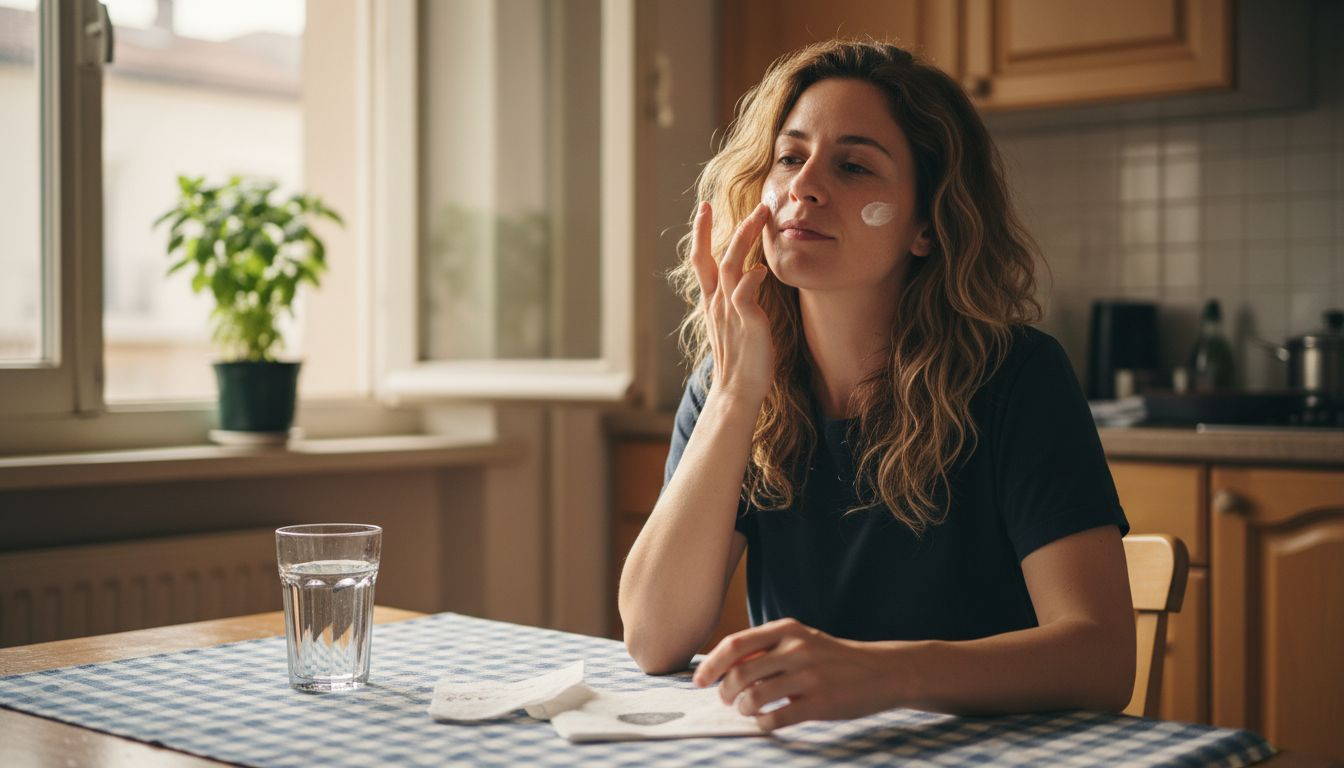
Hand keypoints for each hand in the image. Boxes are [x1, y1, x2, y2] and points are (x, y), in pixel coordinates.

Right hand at [689, 201, 774, 406]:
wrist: (737, 390)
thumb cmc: (741, 358)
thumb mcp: (734, 322)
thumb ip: (737, 298)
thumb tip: (751, 274)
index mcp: (711, 301)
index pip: (700, 260)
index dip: (701, 232)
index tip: (705, 207)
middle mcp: (716, 302)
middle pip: (711, 256)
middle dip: (721, 225)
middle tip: (737, 202)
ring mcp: (728, 311)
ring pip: (729, 266)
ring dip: (744, 238)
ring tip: (759, 217)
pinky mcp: (746, 322)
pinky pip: (744, 293)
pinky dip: (752, 277)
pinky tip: (761, 268)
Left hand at [692, 618, 898, 729]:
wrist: (882, 671)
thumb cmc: (833, 657)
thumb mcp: (802, 639)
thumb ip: (768, 648)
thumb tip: (724, 666)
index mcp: (787, 630)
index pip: (735, 645)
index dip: (711, 664)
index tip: (700, 680)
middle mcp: (796, 649)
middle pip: (740, 673)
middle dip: (724, 691)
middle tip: (726, 700)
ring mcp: (809, 677)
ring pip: (755, 697)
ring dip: (743, 709)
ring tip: (748, 711)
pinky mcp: (820, 703)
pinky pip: (776, 718)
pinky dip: (762, 723)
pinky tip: (765, 722)